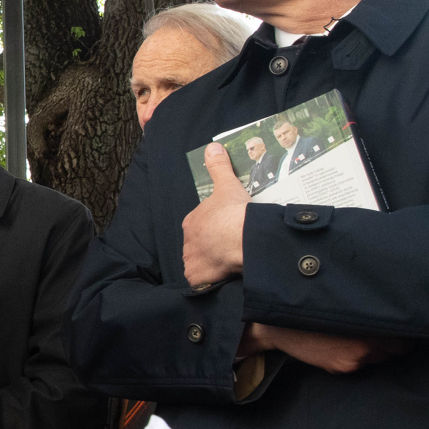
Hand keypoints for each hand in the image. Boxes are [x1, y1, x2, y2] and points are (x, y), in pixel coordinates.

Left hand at [182, 143, 247, 287]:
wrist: (241, 237)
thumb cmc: (234, 211)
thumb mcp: (227, 184)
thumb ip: (219, 166)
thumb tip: (212, 147)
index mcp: (191, 221)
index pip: (200, 225)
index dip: (213, 227)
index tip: (226, 229)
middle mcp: (187, 242)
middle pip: (198, 245)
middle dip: (210, 246)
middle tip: (229, 246)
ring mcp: (192, 261)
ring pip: (199, 263)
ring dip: (210, 263)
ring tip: (228, 261)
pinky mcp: (198, 277)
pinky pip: (201, 281)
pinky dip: (209, 280)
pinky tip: (222, 276)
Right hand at [242, 322, 403, 373]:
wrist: (280, 328)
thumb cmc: (312, 310)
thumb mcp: (342, 306)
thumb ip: (367, 313)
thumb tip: (390, 315)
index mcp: (368, 331)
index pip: (403, 342)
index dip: (402, 335)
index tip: (399, 329)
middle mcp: (364, 349)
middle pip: (392, 351)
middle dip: (388, 342)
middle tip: (378, 331)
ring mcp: (352, 361)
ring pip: (377, 358)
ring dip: (373, 350)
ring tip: (356, 336)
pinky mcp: (340, 368)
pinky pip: (360, 364)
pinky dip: (357, 356)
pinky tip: (342, 345)